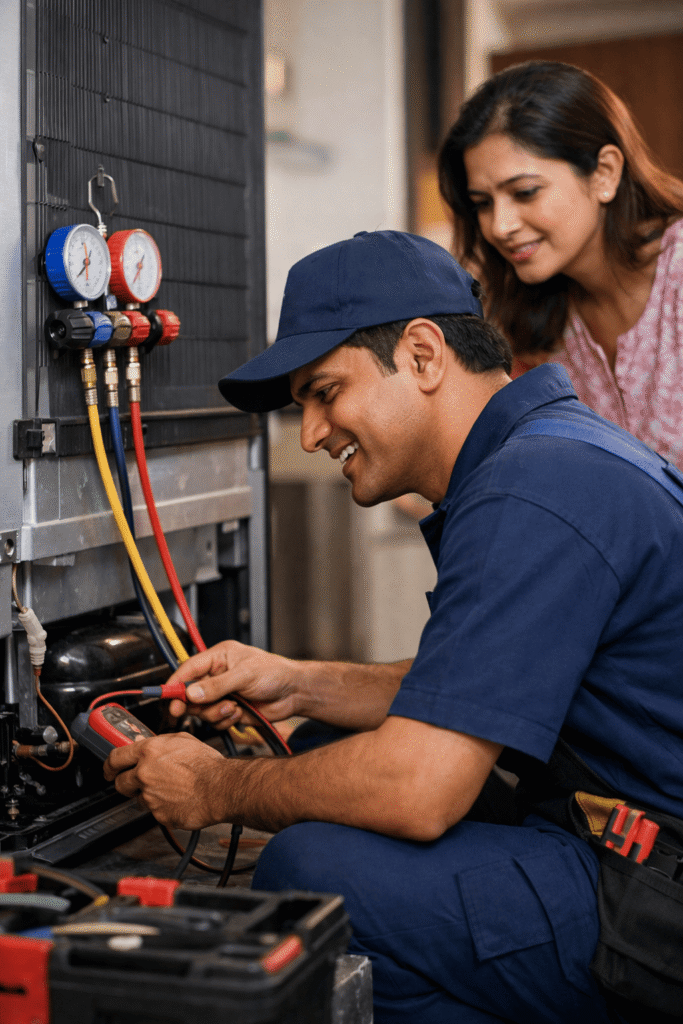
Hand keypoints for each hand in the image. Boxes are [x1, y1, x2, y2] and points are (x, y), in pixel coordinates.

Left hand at [103, 732, 228, 828]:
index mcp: (149, 752)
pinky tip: (177, 799)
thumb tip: (146, 744)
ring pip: (138, 799)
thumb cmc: (206, 764)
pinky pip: (154, 812)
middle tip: (135, 782)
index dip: (109, 765)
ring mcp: (150, 796)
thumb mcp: (182, 740)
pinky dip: (162, 807)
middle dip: (125, 783)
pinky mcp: (159, 815)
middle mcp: (145, 773)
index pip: (115, 758)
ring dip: (148, 795)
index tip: (108, 769)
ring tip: (168, 789)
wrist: (220, 788)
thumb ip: (159, 742)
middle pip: (120, 783)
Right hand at [166, 640, 301, 727]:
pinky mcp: (230, 710)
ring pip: (202, 710)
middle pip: (190, 693)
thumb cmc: (275, 673)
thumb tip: (192, 693)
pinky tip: (240, 713)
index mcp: (218, 658)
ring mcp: (223, 694)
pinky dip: (225, 721)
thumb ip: (217, 685)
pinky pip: (215, 721)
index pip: (188, 669)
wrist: (294, 693)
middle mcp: (217, 676)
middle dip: (193, 703)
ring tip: (233, 707)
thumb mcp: (245, 675)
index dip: (176, 684)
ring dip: (215, 713)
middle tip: (188, 710)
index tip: (168, 697)